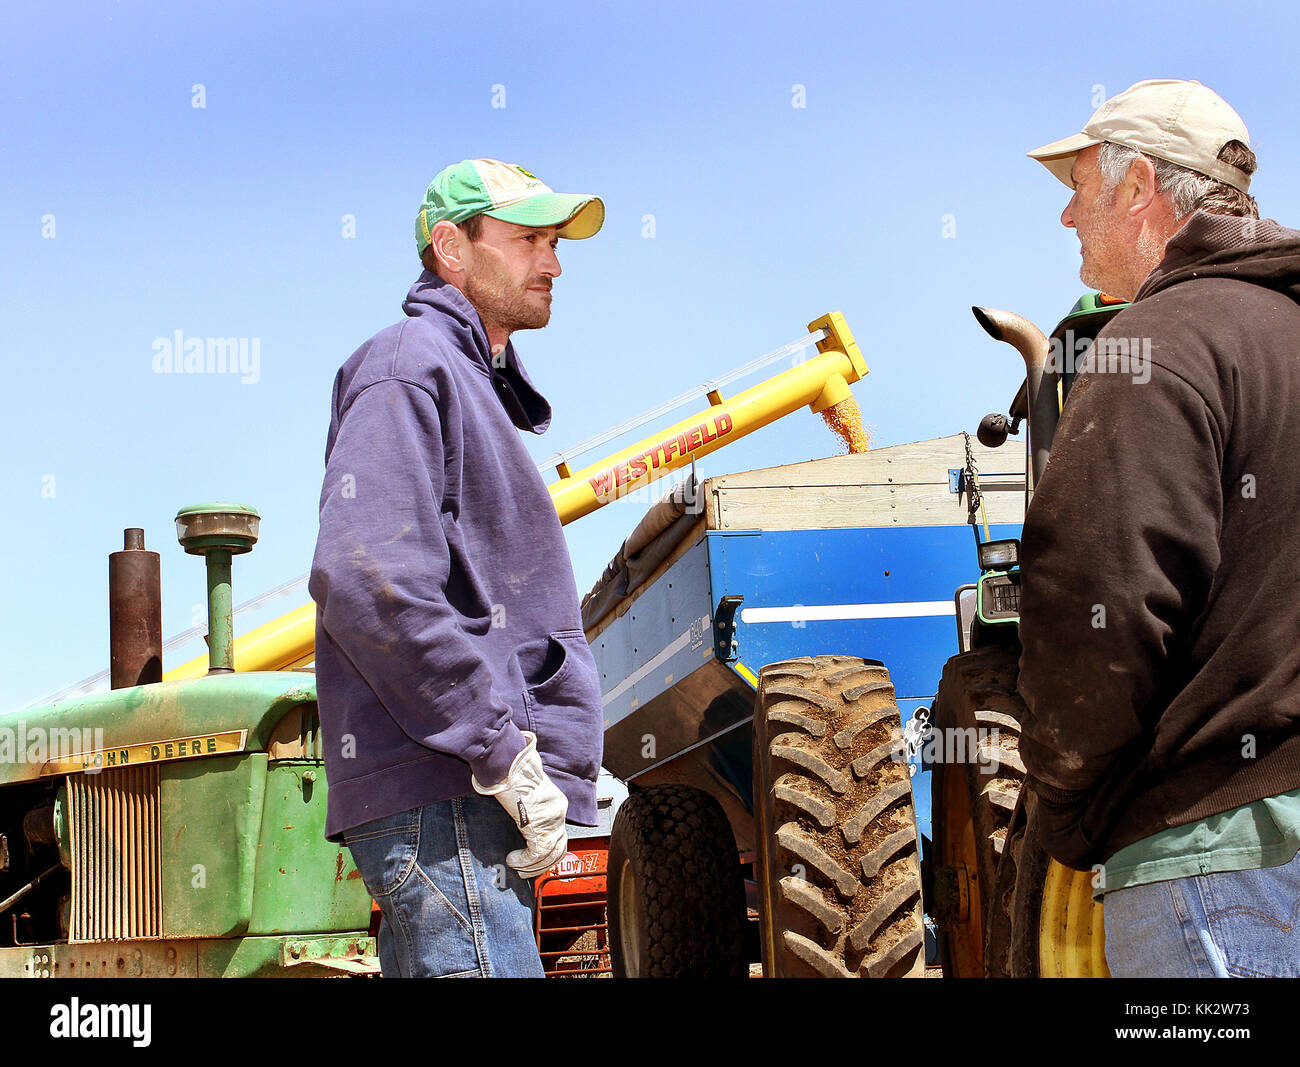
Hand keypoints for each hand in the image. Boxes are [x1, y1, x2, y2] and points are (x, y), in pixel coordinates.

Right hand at [472, 731, 567, 877]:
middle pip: (559, 848)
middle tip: (526, 872)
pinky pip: (537, 852)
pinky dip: (524, 861)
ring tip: (516, 867)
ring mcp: (551, 818)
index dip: (548, 854)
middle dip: (543, 865)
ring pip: (549, 854)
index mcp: (557, 804)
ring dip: (531, 866)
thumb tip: (522, 823)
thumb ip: (529, 809)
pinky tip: (512, 860)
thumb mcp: (526, 794)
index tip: (534, 862)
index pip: (559, 836)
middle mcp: (558, 812)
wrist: (507, 764)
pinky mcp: (539, 824)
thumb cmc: (512, 774)